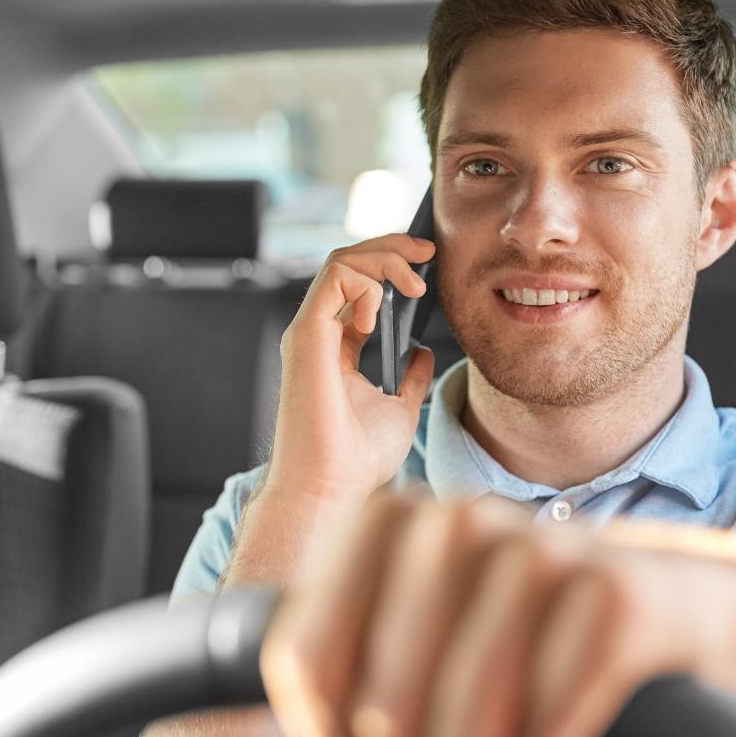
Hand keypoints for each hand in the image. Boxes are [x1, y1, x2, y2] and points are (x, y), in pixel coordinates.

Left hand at [259, 492, 697, 736]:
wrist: (671, 605)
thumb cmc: (522, 627)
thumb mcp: (420, 620)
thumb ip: (339, 652)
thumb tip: (304, 725)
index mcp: (390, 520)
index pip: (303, 654)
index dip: (324, 723)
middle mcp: (458, 520)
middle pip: (383, 708)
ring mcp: (539, 551)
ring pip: (465, 729)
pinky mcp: (616, 595)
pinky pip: (547, 733)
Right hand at [263, 234, 437, 509]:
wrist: (331, 488)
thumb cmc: (357, 460)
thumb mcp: (400, 409)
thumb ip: (409, 377)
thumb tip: (422, 351)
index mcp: (337, 349)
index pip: (359, 288)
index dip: (392, 268)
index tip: (428, 268)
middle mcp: (320, 335)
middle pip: (349, 266)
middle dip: (391, 248)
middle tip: (427, 252)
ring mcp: (310, 332)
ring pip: (341, 262)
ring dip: (385, 258)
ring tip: (414, 283)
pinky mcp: (307, 334)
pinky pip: (335, 277)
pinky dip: (366, 281)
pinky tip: (382, 312)